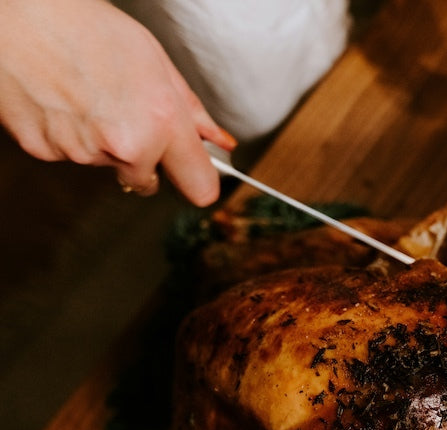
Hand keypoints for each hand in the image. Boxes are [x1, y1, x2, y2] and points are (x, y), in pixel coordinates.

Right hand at [0, 0, 235, 205]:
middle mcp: (125, 145)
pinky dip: (69, 135)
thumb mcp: (155, 62)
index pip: (200, 186)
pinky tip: (62, 101)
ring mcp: (83, 153)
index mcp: (161, 122)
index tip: (196, 173)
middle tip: (125, 113)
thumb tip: (217, 141)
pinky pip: (70, 155)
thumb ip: (190, 111)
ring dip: (103, 142)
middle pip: (147, 180)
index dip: (198, 180)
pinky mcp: (45, 152)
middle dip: (144, 157)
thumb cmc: (85, 27)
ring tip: (88, 95)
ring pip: (106, 164)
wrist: (17, 15)